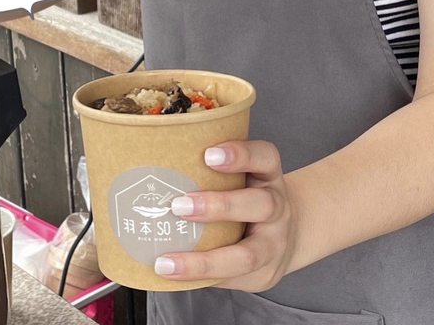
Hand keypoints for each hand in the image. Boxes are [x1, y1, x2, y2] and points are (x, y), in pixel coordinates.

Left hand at [154, 140, 296, 291]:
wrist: (286, 236)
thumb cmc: (246, 197)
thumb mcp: (241, 175)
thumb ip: (207, 168)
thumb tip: (147, 161)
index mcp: (267, 175)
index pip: (264, 156)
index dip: (240, 154)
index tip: (209, 155)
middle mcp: (276, 207)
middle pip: (260, 204)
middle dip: (218, 206)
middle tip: (179, 206)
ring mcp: (274, 243)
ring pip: (247, 254)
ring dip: (204, 260)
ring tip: (168, 262)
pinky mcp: (264, 274)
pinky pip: (233, 279)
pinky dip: (201, 279)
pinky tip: (174, 275)